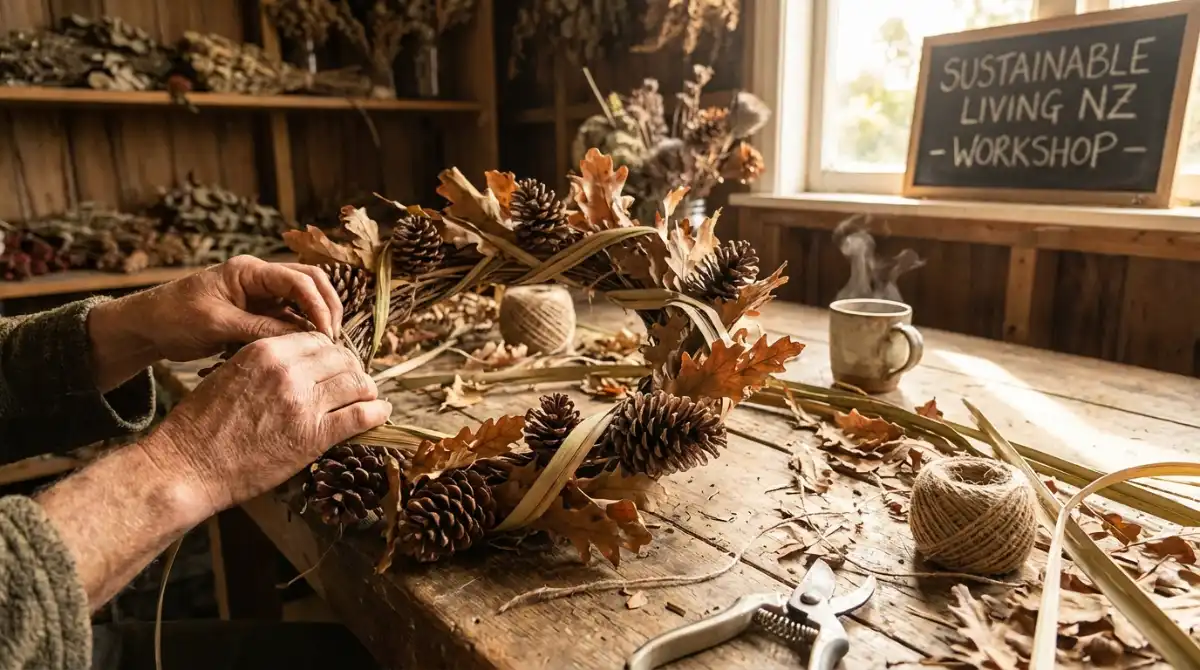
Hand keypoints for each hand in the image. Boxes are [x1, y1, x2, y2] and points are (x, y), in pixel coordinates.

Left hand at [120, 255, 342, 360]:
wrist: (146, 326)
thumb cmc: (174, 318)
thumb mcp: (217, 324)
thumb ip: (260, 328)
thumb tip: (302, 339)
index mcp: (249, 271)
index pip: (300, 280)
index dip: (319, 306)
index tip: (326, 335)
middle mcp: (260, 278)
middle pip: (311, 284)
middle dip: (328, 308)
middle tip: (335, 339)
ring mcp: (260, 295)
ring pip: (304, 301)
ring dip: (317, 320)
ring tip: (325, 348)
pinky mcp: (258, 312)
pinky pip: (289, 318)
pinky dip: (301, 332)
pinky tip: (307, 351)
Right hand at [141, 331, 390, 511]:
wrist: (187, 466)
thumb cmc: (201, 426)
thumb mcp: (229, 376)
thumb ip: (266, 366)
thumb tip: (298, 366)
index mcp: (265, 351)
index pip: (318, 340)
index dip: (332, 353)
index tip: (336, 366)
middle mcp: (288, 371)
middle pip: (342, 359)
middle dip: (353, 370)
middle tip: (355, 384)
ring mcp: (302, 403)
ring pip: (357, 383)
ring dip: (367, 390)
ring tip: (369, 399)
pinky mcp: (313, 436)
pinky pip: (361, 416)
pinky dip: (377, 413)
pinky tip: (380, 414)